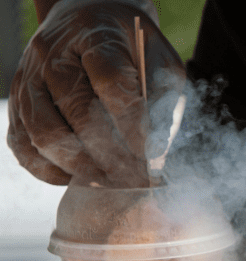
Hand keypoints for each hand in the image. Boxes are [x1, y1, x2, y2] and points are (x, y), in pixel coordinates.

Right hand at [7, 0, 184, 187]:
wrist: (88, 27)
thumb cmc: (132, 52)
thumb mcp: (159, 66)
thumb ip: (161, 106)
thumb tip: (154, 156)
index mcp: (96, 36)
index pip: (110, 81)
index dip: (130, 123)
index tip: (147, 154)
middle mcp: (54, 55)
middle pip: (75, 110)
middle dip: (108, 154)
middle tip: (133, 180)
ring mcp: (29, 78)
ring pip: (44, 131)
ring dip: (79, 166)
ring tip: (108, 183)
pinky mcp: (18, 103)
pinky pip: (22, 144)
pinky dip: (49, 169)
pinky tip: (78, 178)